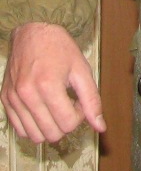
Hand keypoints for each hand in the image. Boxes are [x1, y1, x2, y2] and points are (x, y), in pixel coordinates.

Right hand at [1, 22, 105, 143]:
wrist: (32, 33)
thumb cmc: (59, 48)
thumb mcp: (81, 69)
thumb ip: (92, 100)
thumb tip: (100, 127)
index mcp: (48, 85)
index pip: (68, 124)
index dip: (79, 116)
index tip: (78, 101)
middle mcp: (27, 95)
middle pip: (52, 134)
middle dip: (65, 123)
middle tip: (68, 104)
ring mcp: (13, 99)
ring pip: (35, 137)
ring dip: (49, 127)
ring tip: (55, 107)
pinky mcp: (5, 100)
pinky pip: (19, 130)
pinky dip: (33, 126)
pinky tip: (42, 109)